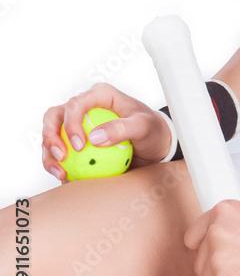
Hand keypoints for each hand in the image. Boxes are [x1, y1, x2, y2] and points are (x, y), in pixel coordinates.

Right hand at [42, 82, 173, 182]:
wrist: (155, 146)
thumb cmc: (152, 130)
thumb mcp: (144, 127)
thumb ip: (122, 129)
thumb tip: (94, 138)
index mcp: (99, 95)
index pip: (75, 104)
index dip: (71, 123)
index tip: (79, 146)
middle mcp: (84, 107)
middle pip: (55, 116)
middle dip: (50, 136)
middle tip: (61, 157)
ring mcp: (77, 125)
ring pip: (52, 135)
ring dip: (49, 154)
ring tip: (60, 174)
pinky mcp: (75, 143)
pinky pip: (59, 153)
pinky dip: (57, 166)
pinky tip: (65, 180)